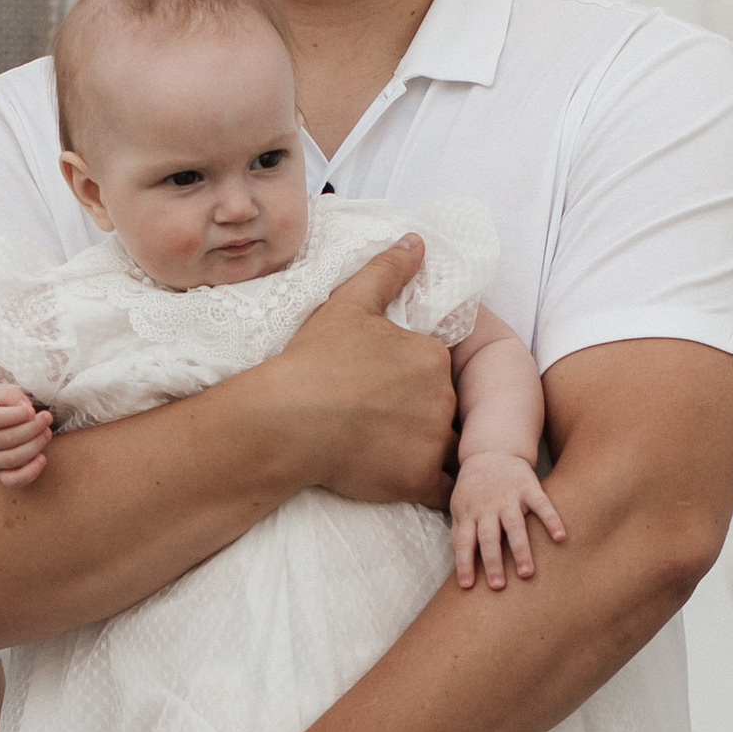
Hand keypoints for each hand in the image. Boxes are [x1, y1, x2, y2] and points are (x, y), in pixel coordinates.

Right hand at [0, 381, 53, 487]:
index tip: (31, 410)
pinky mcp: (0, 474)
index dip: (15, 415)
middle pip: (6, 439)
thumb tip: (26, 409)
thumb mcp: (1, 394)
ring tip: (47, 433)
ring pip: (12, 459)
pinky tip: (42, 458)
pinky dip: (30, 473)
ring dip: (34, 446)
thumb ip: (11, 396)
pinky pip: (13, 481)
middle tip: (47, 418)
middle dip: (32, 429)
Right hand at [256, 242, 457, 508]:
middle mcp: (443, 396)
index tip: (379, 389)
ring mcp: (433, 440)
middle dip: (418, 415)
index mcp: (432, 356)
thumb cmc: (314, 361)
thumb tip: (417, 242)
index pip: (436, 371)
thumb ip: (388, 271)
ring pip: (445, 448)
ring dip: (424, 450)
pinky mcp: (418, 479)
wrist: (287, 420)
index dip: (410, 380)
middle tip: (375, 421)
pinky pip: (441, 489)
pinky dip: (427, 485)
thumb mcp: (349, 305)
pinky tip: (402, 480)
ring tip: (382, 451)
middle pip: (444, 409)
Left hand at [450, 453, 567, 590]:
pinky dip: (551, 520)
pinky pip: (542, 505)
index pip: (464, 542)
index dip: (464, 563)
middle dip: (493, 562)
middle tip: (498, 586)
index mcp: (469, 514)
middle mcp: (488, 507)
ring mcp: (509, 497)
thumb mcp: (460, 507)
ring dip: (520, 550)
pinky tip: (560, 538)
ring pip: (514, 526)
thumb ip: (459, 533)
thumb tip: (459, 562)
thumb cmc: (474, 489)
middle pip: (489, 537)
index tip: (467, 586)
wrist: (492, 452)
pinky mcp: (529, 487)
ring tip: (527, 573)